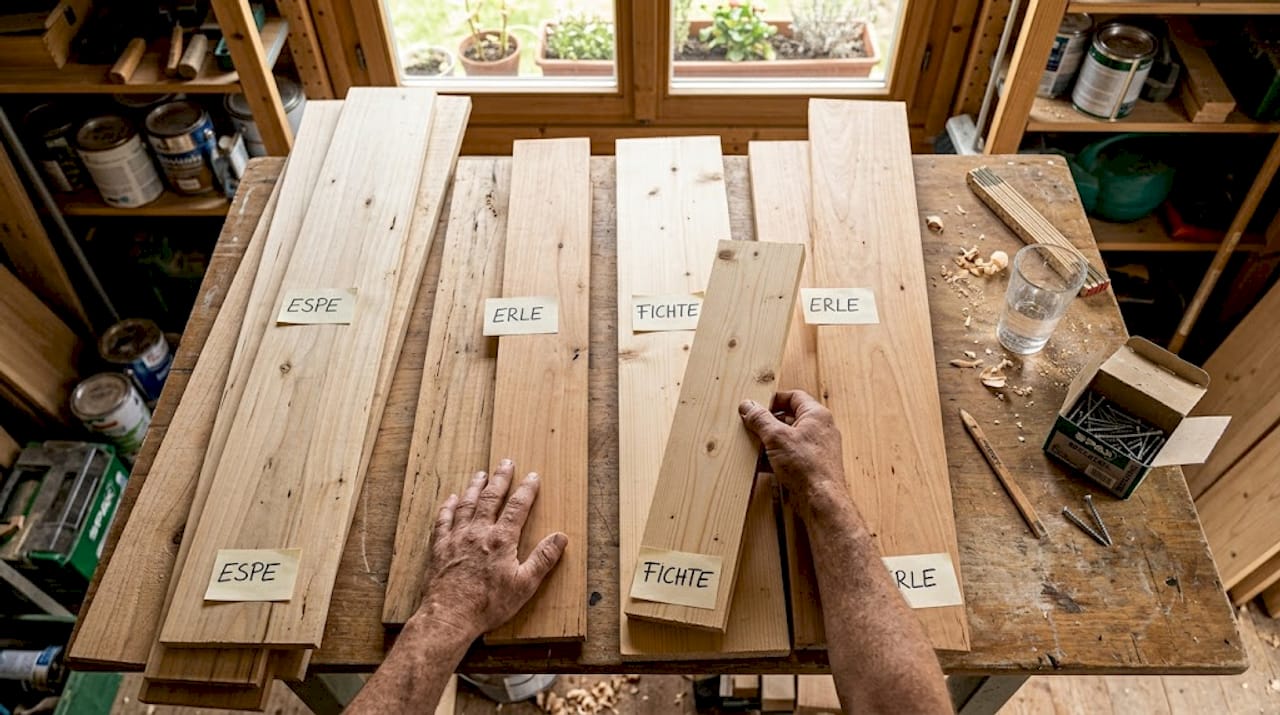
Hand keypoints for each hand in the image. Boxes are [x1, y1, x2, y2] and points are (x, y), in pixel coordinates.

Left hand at [414, 459, 566, 639]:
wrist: (450, 616)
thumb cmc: (488, 604)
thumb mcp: (524, 585)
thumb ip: (543, 559)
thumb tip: (560, 537)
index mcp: (501, 540)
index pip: (517, 507)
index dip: (526, 490)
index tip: (532, 476)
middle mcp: (478, 532)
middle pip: (490, 498)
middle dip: (500, 479)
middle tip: (506, 462)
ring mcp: (456, 538)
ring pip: (466, 504)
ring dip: (474, 487)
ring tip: (480, 474)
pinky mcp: (439, 547)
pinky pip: (442, 520)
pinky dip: (447, 507)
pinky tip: (450, 499)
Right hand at [739, 390, 849, 518]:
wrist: (820, 499)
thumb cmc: (808, 466)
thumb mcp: (776, 437)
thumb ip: (760, 419)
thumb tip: (749, 406)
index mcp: (816, 415)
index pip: (793, 396)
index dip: (773, 400)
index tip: (757, 406)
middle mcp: (819, 429)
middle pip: (789, 417)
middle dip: (768, 423)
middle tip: (752, 425)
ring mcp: (816, 448)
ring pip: (788, 438)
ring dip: (769, 442)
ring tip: (754, 445)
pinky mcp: (810, 465)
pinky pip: (789, 455)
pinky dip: (775, 457)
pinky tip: (761, 464)